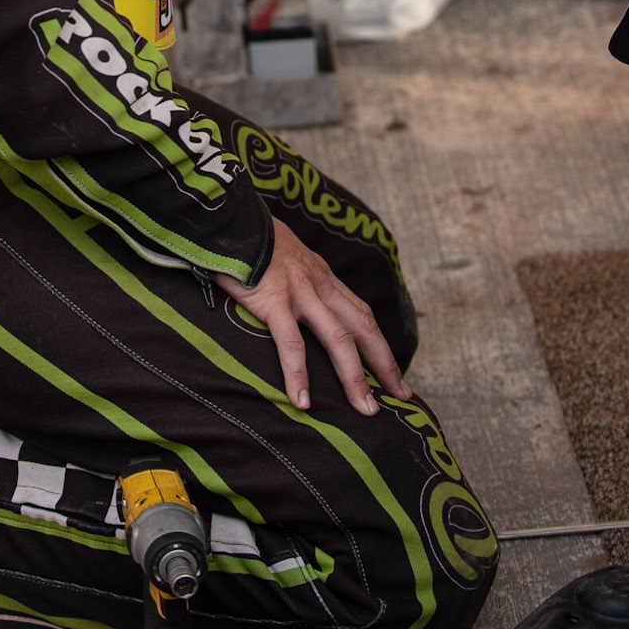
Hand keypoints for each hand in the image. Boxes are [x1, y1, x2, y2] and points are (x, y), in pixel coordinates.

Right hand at [214, 219, 413, 415]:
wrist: (227, 219)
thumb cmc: (248, 241)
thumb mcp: (284, 258)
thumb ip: (295, 281)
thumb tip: (296, 308)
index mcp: (322, 277)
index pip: (362, 315)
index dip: (380, 346)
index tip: (393, 375)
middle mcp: (320, 284)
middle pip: (363, 328)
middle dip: (385, 364)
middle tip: (400, 398)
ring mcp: (300, 292)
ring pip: (338, 339)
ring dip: (355, 377)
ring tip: (365, 410)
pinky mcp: (273, 300)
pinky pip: (291, 343)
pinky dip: (298, 374)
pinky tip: (301, 401)